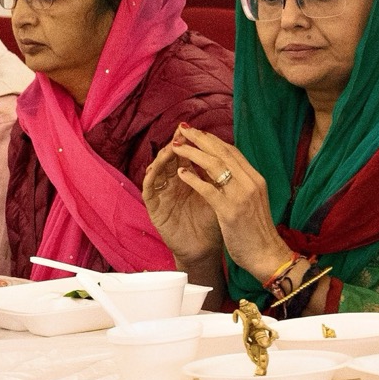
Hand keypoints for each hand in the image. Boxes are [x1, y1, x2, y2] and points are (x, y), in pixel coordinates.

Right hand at [140, 133, 222, 264]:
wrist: (205, 250)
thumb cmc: (213, 225)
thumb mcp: (219, 197)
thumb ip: (219, 178)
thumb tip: (230, 153)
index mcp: (191, 179)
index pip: (190, 155)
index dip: (193, 143)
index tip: (199, 129)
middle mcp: (174, 183)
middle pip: (172, 158)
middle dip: (177, 144)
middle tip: (182, 132)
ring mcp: (163, 194)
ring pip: (158, 168)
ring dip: (163, 156)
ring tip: (171, 147)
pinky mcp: (154, 208)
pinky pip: (148, 188)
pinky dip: (151, 177)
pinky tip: (156, 168)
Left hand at [151, 125, 288, 277]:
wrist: (267, 254)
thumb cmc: (257, 231)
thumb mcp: (253, 201)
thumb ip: (240, 184)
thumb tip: (223, 171)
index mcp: (256, 179)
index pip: (232, 151)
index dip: (212, 140)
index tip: (197, 132)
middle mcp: (250, 182)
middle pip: (222, 153)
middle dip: (200, 139)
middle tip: (182, 130)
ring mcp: (241, 196)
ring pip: (215, 165)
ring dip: (193, 153)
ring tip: (177, 146)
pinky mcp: (230, 211)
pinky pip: (208, 189)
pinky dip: (193, 178)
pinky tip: (181, 172)